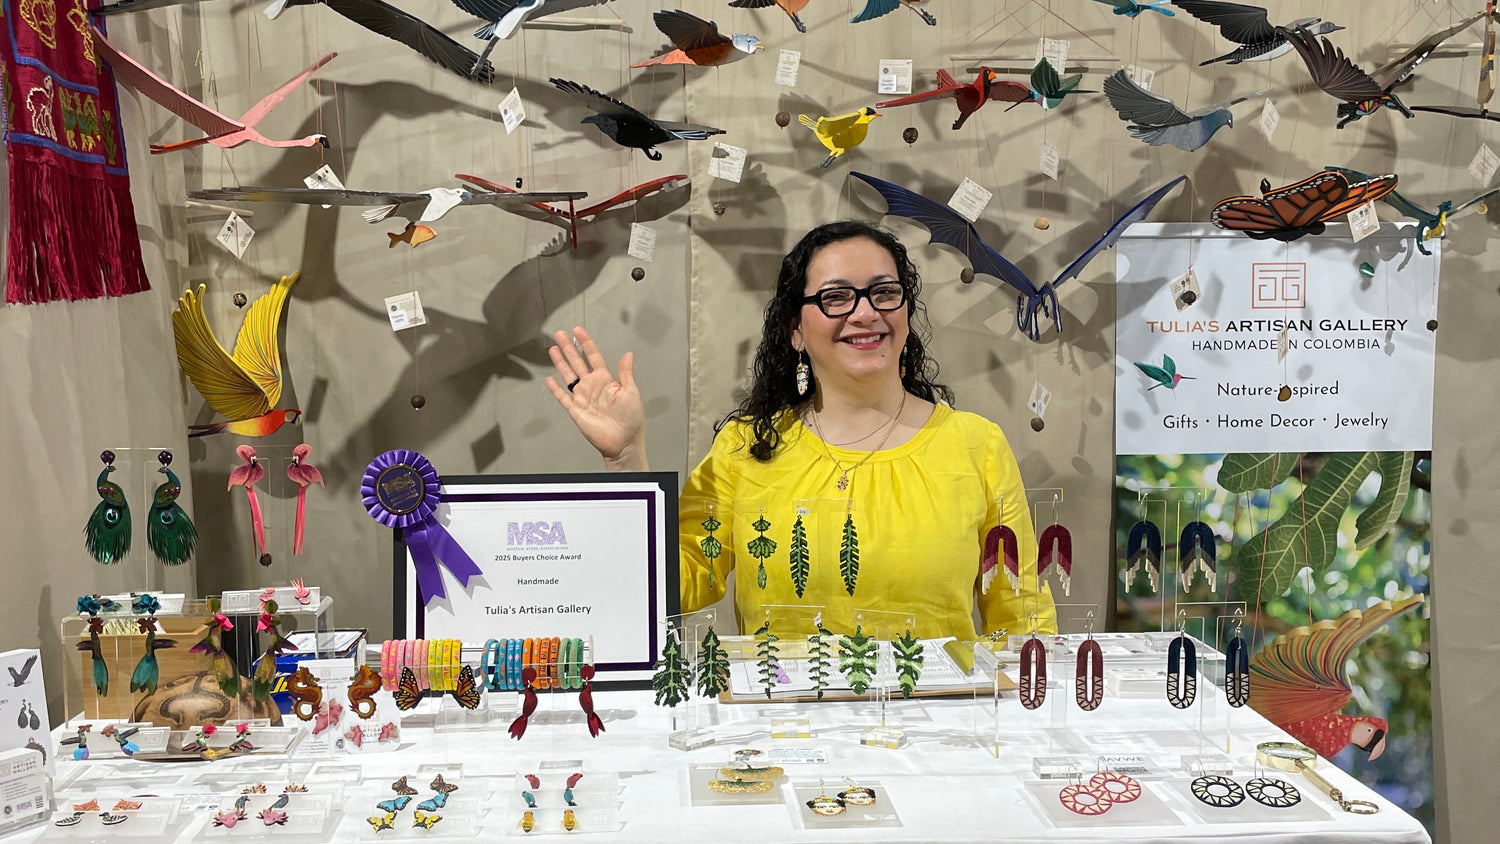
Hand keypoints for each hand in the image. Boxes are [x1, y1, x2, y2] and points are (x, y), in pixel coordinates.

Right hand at [546, 327, 647, 470]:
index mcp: (606, 380)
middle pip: (577, 362)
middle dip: (568, 348)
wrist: (623, 442)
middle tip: (560, 334)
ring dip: (560, 362)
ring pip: (568, 375)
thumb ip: (626, 373)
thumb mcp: (631, 392)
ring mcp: (583, 397)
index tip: (578, 331)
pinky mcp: (576, 410)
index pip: (593, 356)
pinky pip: (563, 397)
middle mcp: (593, 386)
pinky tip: (550, 379)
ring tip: (553, 349)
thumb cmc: (631, 419)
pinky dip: (555, 389)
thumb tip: (628, 354)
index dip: (585, 343)